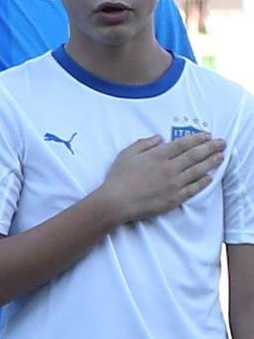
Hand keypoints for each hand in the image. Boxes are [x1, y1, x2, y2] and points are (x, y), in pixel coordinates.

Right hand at [94, 133, 223, 227]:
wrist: (116, 202)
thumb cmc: (118, 178)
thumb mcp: (126, 154)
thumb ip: (143, 143)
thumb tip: (159, 137)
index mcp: (158, 155)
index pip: (183, 144)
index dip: (197, 139)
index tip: (207, 135)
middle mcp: (170, 168)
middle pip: (195, 155)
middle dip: (210, 148)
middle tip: (222, 143)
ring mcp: (174, 184)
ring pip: (198, 171)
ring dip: (211, 162)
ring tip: (221, 157)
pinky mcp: (175, 198)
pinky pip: (193, 188)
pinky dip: (203, 182)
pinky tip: (209, 177)